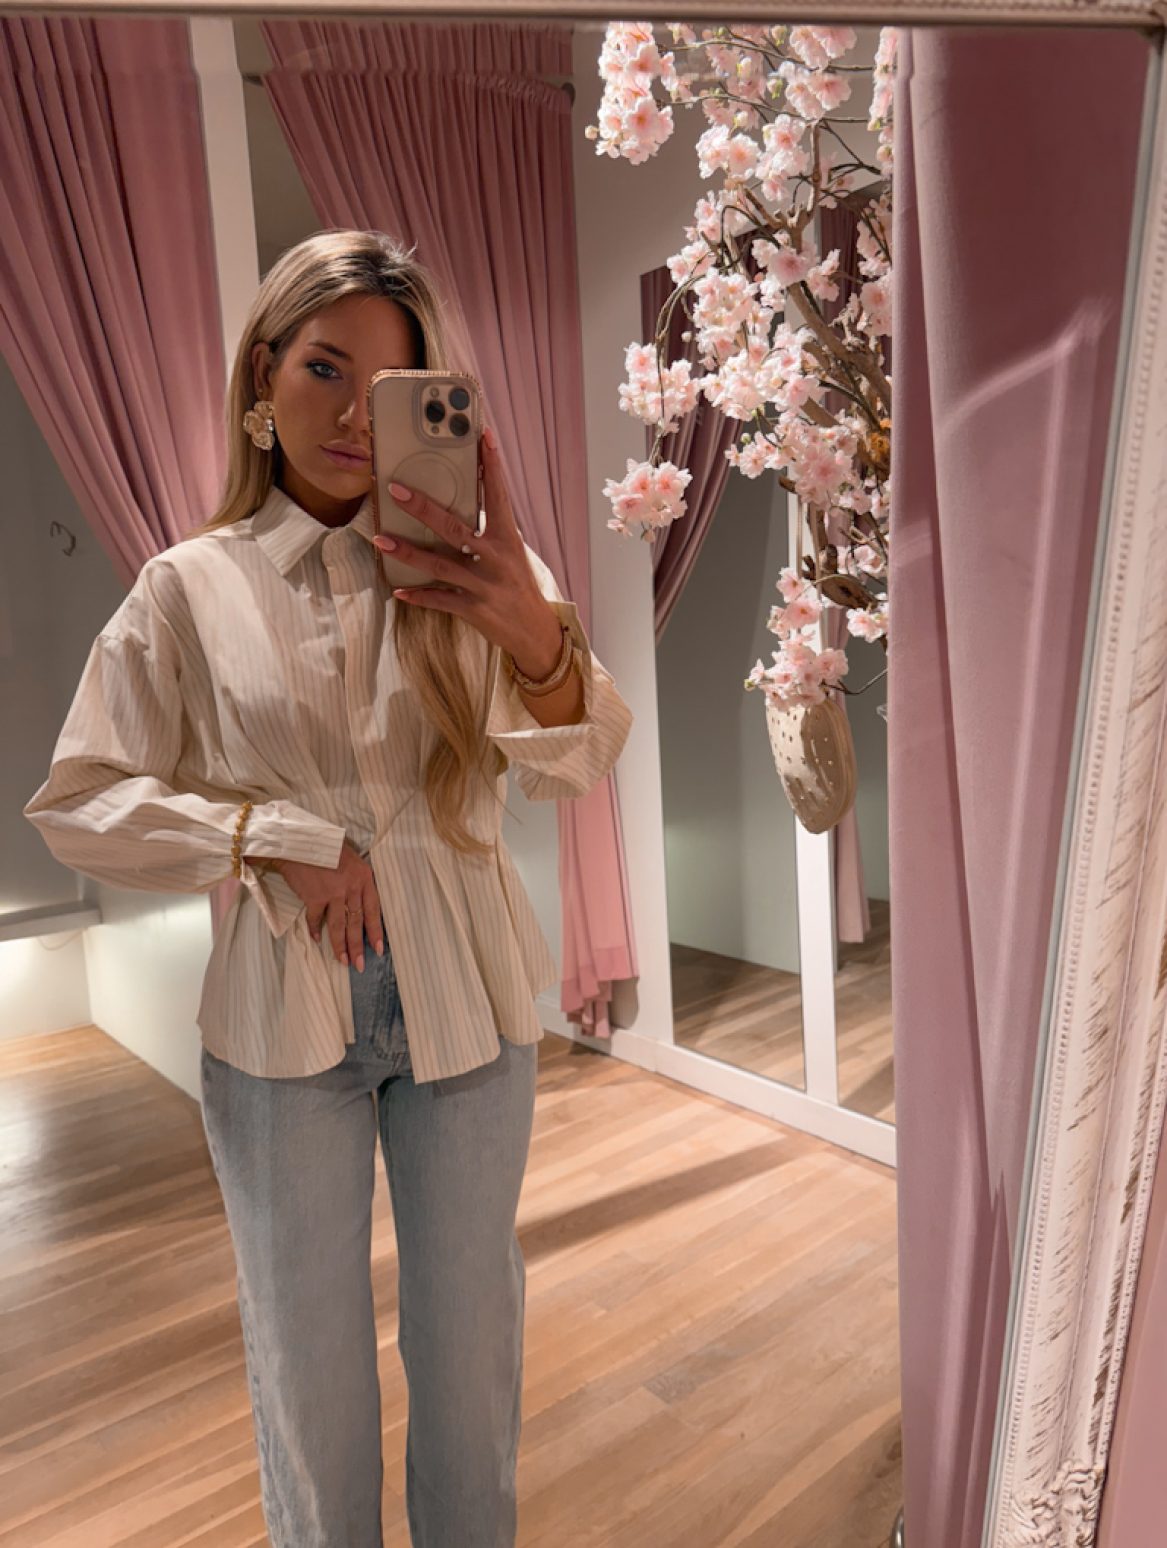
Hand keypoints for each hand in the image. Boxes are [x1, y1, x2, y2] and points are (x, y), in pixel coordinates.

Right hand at [269, 840, 383, 970]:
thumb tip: (359, 901)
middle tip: (360, 965)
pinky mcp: (314, 898)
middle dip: (358, 946)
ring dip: (340, 946)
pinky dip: (315, 931)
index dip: (376, 931)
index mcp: (364, 877)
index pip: (374, 909)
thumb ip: (357, 879)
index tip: (379, 949)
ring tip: (342, 961)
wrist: (299, 841)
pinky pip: (316, 920)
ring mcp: (333, 893)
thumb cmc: (325, 846)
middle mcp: (351, 887)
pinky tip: (317, 940)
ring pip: (338, 926)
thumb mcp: (350, 858)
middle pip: (356, 922)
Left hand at [371, 425, 563, 678]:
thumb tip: (460, 504)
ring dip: (407, 552)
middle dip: (423, 508)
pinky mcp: (473, 609)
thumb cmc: (518, 586)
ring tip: (381, 538)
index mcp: (507, 539)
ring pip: (438, 565)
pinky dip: (418, 596)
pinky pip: (439, 600)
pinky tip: (399, 590)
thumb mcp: (511, 553)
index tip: (482, 436)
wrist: (534, 631)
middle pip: (454, 529)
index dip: (491, 465)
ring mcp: (482, 585)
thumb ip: (489, 531)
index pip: (499, 495)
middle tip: (397, 490)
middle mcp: (495, 559)